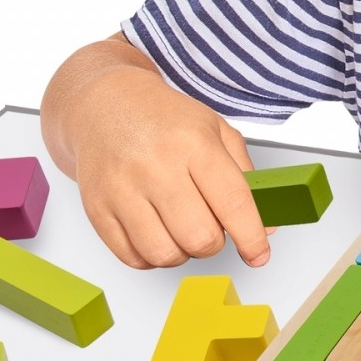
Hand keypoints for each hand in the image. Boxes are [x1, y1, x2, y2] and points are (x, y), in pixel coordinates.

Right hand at [63, 65, 273, 270]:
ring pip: (165, 254)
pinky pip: (132, 258)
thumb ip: (245, 177)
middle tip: (209, 224)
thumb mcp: (216, 130)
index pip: (233, 204)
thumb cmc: (163, 118)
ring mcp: (122, 189)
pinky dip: (151, 256)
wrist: (105, 103)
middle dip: (213, 243)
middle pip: (200, 238)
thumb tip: (263, 229)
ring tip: (179, 228)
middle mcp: (156, 166)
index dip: (252, 238)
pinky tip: (156, 232)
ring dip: (182, 252)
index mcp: (194, 144)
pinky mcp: (97, 208)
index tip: (258, 254)